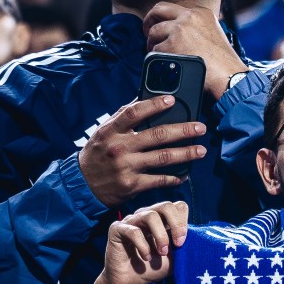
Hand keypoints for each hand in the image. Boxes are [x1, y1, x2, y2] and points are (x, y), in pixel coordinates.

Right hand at [78, 94, 206, 205]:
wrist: (82, 184)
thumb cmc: (97, 154)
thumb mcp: (104, 132)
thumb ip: (122, 117)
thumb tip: (143, 98)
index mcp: (112, 131)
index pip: (134, 112)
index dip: (154, 104)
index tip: (172, 100)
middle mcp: (120, 148)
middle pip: (157, 135)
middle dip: (183, 130)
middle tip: (200, 128)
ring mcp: (127, 167)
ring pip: (163, 158)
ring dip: (186, 154)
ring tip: (201, 150)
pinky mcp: (132, 185)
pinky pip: (159, 180)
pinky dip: (174, 178)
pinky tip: (185, 174)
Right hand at [102, 201, 188, 283]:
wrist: (132, 283)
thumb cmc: (154, 269)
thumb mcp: (175, 258)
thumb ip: (184, 246)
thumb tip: (197, 238)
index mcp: (163, 220)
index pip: (177, 206)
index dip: (183, 221)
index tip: (183, 243)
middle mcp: (147, 216)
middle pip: (166, 206)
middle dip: (176, 224)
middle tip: (178, 244)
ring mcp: (132, 220)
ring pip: (150, 215)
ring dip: (160, 236)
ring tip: (162, 253)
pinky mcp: (117, 229)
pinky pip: (133, 231)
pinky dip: (143, 245)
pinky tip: (146, 257)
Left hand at [143, 2, 245, 98]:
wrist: (228, 74)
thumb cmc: (223, 61)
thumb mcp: (213, 32)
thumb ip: (197, 26)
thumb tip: (179, 29)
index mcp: (200, 12)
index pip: (172, 8)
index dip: (163, 18)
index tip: (161, 26)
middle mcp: (189, 16)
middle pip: (158, 10)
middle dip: (148, 21)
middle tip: (147, 32)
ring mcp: (179, 30)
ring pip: (154, 32)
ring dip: (152, 43)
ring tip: (157, 53)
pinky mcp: (172, 45)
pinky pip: (155, 50)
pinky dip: (157, 58)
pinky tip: (163, 64)